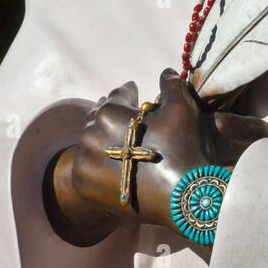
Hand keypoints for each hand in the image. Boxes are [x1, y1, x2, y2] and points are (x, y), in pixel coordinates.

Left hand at [48, 69, 267, 243]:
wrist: (185, 196)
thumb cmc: (183, 147)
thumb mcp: (182, 107)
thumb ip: (171, 84)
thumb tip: (166, 71)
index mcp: (108, 113)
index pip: (117, 95)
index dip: (129, 92)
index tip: (134, 92)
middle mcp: (89, 136)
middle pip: (99, 118)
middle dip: (113, 115)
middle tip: (126, 117)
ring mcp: (84, 163)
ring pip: (91, 143)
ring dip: (103, 138)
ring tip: (118, 141)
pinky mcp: (83, 186)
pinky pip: (85, 167)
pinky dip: (96, 163)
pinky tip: (109, 163)